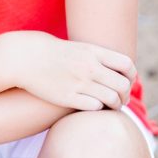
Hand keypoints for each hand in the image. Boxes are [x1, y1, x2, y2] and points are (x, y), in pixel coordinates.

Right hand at [13, 33, 136, 110]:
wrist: (26, 59)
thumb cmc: (55, 54)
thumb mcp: (80, 48)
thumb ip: (100, 57)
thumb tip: (120, 68)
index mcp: (94, 52)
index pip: (127, 65)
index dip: (132, 76)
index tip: (127, 81)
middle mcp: (89, 67)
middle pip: (122, 85)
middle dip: (125, 95)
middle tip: (122, 99)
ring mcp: (79, 82)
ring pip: (111, 99)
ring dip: (115, 105)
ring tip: (112, 106)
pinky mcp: (68, 97)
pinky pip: (94, 107)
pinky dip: (98, 109)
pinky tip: (94, 107)